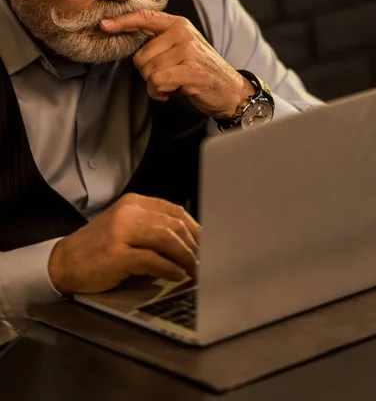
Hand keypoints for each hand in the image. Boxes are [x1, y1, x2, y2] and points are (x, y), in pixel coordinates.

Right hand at [48, 193, 200, 294]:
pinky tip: (177, 275)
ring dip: (186, 257)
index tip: (208, 243)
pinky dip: (169, 268)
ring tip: (196, 270)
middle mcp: (128, 213)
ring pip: (166, 238)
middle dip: (195, 245)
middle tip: (207, 261)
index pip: (175, 210)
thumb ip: (153, 228)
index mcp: (134, 203)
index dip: (196, 228)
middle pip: (174, 224)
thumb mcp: (126, 228)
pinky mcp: (116, 254)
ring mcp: (121, 232)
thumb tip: (190, 242)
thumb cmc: (98, 248)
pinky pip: (152, 259)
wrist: (63, 262)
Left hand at [100, 10, 254, 118]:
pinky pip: (157, 82)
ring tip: (176, 84)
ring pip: (148, 73)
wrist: (231, 91)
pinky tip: (175, 92)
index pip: (145, 18)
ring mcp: (187, 50)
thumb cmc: (201, 72)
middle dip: (150, 74)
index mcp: (178, 24)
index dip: (122, 22)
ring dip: (157, 86)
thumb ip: (160, 41)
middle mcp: (182, 33)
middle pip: (140, 57)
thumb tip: (127, 36)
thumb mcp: (183, 48)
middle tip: (171, 77)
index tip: (103, 26)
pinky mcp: (190, 69)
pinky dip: (160, 93)